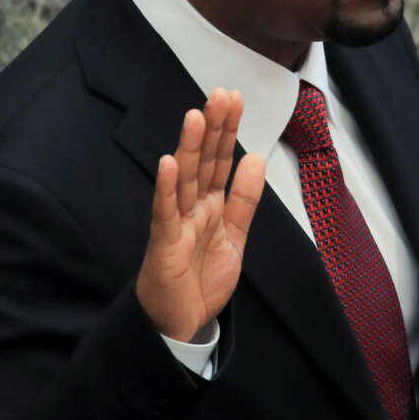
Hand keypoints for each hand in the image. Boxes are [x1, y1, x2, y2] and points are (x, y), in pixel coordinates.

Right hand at [136, 88, 266, 341]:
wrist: (179, 325)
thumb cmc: (200, 280)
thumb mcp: (234, 237)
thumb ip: (243, 200)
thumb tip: (255, 157)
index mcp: (210, 204)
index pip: (220, 160)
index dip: (227, 131)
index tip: (234, 99)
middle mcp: (191, 207)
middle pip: (203, 162)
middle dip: (212, 129)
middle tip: (220, 95)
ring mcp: (175, 223)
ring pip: (184, 180)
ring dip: (190, 148)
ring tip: (196, 117)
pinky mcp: (163, 245)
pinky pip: (165, 214)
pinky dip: (166, 189)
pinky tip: (169, 164)